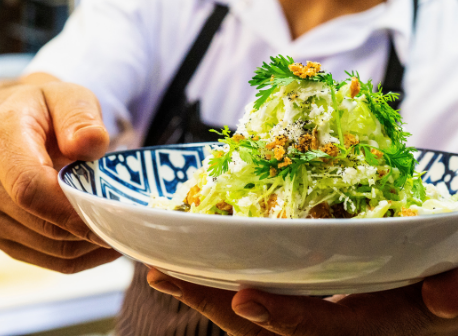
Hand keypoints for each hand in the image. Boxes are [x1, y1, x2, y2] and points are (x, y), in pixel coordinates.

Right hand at [0, 75, 119, 272]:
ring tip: (121, 225)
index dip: (72, 208)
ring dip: (89, 244)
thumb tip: (91, 142)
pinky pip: (46, 258)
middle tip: (131, 221)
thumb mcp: (67, 96)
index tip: (113, 213)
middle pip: (41, 222)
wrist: (10, 126)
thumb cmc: (44, 110)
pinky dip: (80, 255)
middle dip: (90, 226)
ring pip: (48, 247)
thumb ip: (80, 116)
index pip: (30, 186)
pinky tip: (102, 237)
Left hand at [147, 267, 457, 334]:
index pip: (321, 330)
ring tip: (162, 270)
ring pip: (257, 317)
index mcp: (373, 325)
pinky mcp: (314, 296)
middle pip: (268, 331)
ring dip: (209, 295)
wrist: (442, 284)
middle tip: (162, 276)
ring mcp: (324, 314)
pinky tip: (200, 262)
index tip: (241, 300)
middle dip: (213, 307)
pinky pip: (267, 294)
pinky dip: (230, 283)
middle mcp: (340, 327)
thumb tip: (440, 299)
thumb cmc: (449, 280)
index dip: (283, 320)